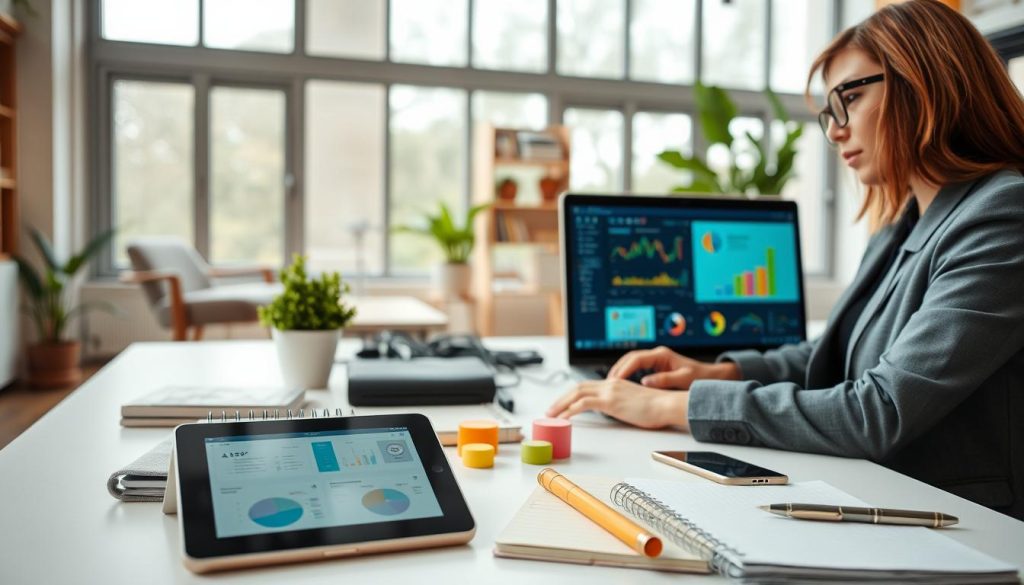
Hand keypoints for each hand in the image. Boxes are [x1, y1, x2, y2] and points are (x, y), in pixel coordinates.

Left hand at [545, 379, 689, 429]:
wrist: (666, 404)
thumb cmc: (656, 407)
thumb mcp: (634, 402)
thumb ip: (622, 403)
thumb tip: (616, 410)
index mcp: (615, 383)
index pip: (587, 385)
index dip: (572, 394)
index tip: (563, 404)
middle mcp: (610, 384)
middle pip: (578, 387)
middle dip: (561, 398)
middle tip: (551, 410)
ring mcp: (609, 391)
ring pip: (577, 394)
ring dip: (561, 404)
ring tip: (551, 415)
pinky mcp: (610, 402)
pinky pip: (584, 404)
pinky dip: (570, 410)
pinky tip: (564, 417)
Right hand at [608, 346, 740, 388]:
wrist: (710, 376)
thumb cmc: (699, 377)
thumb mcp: (683, 379)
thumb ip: (664, 380)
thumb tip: (644, 383)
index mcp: (662, 355)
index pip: (636, 358)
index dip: (624, 369)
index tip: (615, 380)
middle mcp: (657, 354)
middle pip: (630, 357)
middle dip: (618, 368)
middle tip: (608, 382)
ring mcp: (656, 359)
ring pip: (631, 361)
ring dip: (621, 370)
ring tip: (611, 383)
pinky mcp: (656, 365)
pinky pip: (636, 367)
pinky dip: (627, 373)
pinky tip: (622, 384)